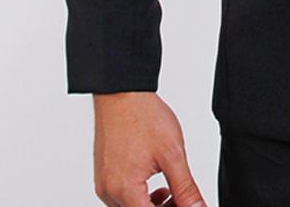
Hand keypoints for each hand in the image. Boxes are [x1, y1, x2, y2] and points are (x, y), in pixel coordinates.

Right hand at [92, 91, 206, 206]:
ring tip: (170, 191)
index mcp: (125, 190)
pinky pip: (121, 198)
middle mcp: (109, 192)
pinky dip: (139, 198)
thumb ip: (185, 188)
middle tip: (183, 200)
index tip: (186, 205)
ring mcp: (104, 185)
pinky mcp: (103, 177)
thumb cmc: (143, 116)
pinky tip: (155, 186)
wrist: (122, 94)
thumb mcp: (173, 154)